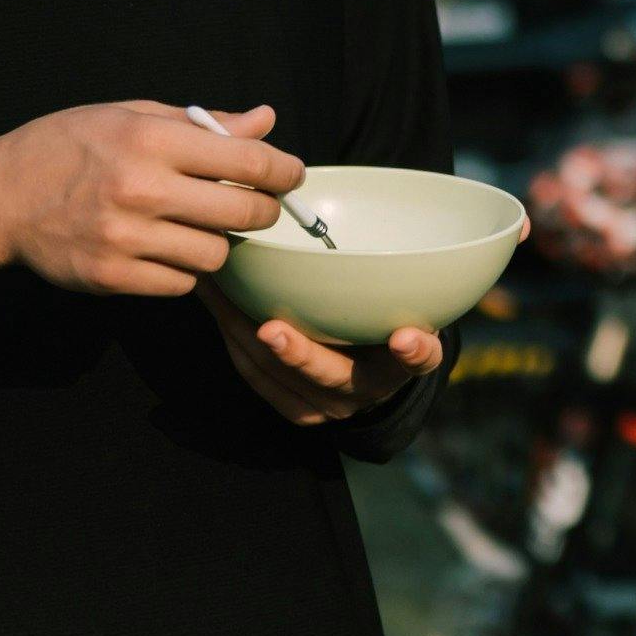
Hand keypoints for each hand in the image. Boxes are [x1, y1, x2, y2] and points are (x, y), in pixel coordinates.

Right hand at [0, 100, 304, 297]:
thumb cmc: (68, 146)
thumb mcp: (131, 115)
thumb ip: (204, 123)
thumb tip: (266, 120)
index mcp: (150, 140)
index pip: (247, 162)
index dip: (283, 171)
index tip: (290, 175)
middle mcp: (140, 190)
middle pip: (244, 215)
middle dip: (262, 211)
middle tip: (256, 206)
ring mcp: (124, 238)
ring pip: (215, 255)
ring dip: (217, 243)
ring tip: (198, 225)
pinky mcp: (110, 277)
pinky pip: (179, 284)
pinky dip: (183, 270)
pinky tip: (166, 248)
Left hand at [200, 284, 442, 425]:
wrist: (373, 373)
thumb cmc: (388, 324)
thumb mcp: (409, 310)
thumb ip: (404, 289)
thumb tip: (408, 226)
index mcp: (402, 364)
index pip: (417, 360)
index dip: (414, 351)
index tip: (405, 338)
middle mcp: (365, 391)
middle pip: (332, 376)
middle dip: (298, 354)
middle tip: (270, 328)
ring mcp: (326, 406)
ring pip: (280, 376)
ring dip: (243, 334)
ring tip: (218, 292)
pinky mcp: (295, 409)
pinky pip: (257, 377)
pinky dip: (233, 340)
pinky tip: (217, 305)